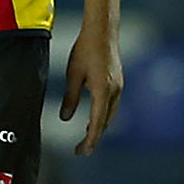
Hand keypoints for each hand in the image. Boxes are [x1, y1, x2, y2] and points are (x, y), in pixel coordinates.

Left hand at [63, 20, 125, 155]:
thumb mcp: (73, 75)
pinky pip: (112, 105)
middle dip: (94, 137)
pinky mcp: (118, 81)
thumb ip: (70, 98)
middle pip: (105, 122)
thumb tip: (64, 118)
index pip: (96, 124)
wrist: (103, 31)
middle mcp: (115, 91)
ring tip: (87, 136)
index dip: (89, 140)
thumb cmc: (85, 50)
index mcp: (103, 92)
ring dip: (99, 126)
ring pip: (110, 114)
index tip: (82, 152)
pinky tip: (95, 116)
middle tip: (82, 150)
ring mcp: (119, 86)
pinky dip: (103, 115)